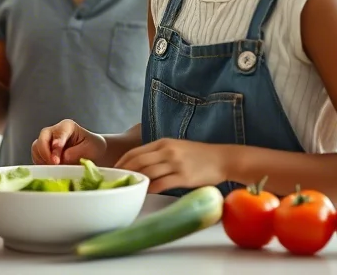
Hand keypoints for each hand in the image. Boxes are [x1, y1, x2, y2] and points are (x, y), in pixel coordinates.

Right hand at [32, 119, 106, 164]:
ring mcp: (47, 142)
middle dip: (46, 152)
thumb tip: (62, 158)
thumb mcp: (89, 149)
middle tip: (54, 164)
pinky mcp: (44, 152)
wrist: (93, 154)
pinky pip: (37, 157)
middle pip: (42, 138)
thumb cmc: (93, 148)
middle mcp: (54, 132)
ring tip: (53, 169)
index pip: (59, 133)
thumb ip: (75, 153)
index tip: (57, 155)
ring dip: (42, 159)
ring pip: (36, 148)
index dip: (57, 144)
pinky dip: (41, 164)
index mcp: (67, 126)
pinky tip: (50, 170)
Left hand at [113, 139, 228, 193]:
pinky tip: (145, 193)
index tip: (114, 170)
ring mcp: (175, 164)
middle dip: (124, 171)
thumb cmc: (199, 155)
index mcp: (163, 143)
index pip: (135, 152)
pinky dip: (151, 189)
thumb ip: (159, 152)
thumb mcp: (176, 146)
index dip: (122, 162)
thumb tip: (140, 164)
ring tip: (129, 188)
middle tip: (117, 181)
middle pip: (138, 161)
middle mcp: (167, 151)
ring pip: (148, 172)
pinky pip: (161, 184)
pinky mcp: (184, 177)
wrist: (223, 159)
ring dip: (137, 180)